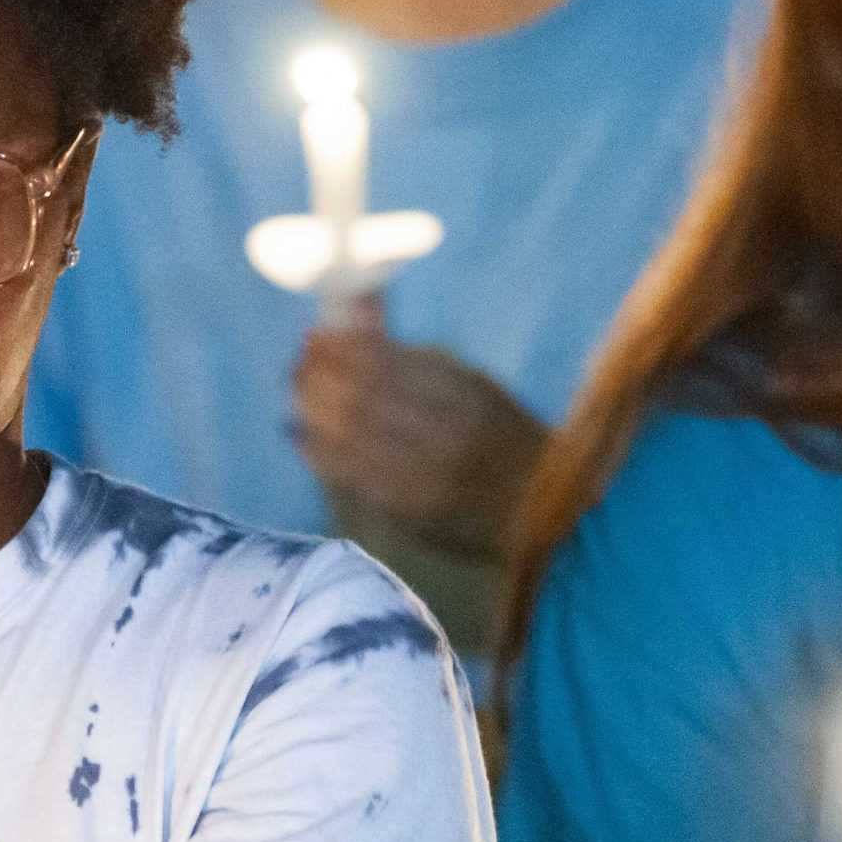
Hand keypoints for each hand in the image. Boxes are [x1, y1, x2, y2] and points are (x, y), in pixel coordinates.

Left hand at [293, 298, 549, 553]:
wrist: (545, 508)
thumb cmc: (502, 435)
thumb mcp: (474, 386)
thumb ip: (418, 361)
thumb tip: (353, 330)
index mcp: (464, 394)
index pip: (386, 364)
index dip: (340, 350)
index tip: (314, 337)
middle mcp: (447, 433)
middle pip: (362, 398)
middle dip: (319, 378)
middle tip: (296, 366)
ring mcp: (429, 475)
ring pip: (351, 437)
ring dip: (313, 411)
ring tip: (296, 394)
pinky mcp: (413, 511)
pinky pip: (354, 477)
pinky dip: (321, 453)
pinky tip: (302, 435)